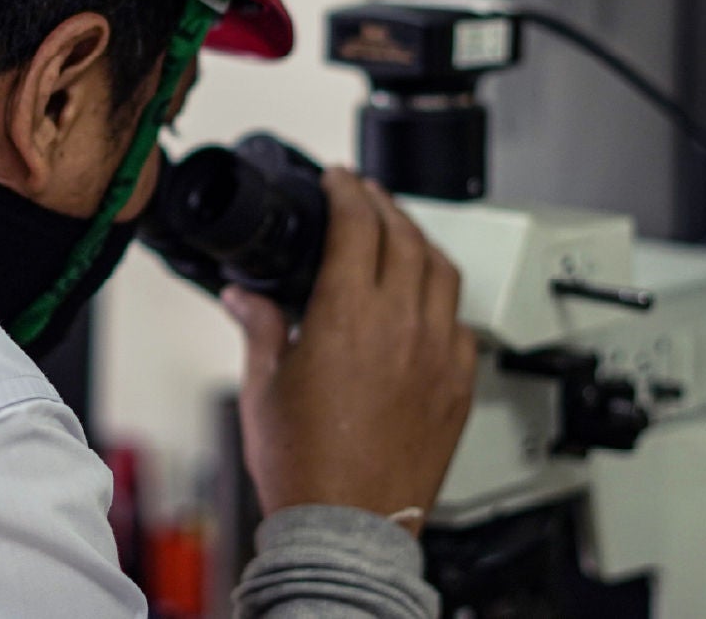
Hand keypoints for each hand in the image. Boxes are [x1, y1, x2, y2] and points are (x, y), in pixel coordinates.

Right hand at [222, 168, 476, 528]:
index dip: (347, 190)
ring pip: (443, 270)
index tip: (338, 179)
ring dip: (420, 241)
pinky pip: (462, 322)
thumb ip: (258, 327)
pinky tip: (426, 302)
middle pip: (405, 234)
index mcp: (347, 316)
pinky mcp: (458, 385)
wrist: (347, 526)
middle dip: (383, 203)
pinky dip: (443, 298)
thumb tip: (243, 296)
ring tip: (401, 234)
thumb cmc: (304, 467)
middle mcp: (401, 325)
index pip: (356, 224)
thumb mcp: (262, 387)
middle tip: (365, 194)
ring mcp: (438, 354)